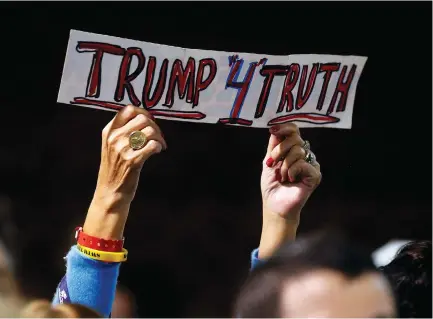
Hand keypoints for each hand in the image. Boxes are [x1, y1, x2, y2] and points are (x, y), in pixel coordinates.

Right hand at [83, 105, 166, 238]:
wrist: (110, 192)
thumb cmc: (115, 168)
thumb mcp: (112, 146)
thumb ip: (123, 131)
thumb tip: (144, 117)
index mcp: (108, 131)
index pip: (128, 110)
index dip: (143, 112)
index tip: (150, 121)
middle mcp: (114, 138)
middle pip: (142, 118)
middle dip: (155, 126)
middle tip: (158, 136)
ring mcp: (122, 150)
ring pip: (149, 130)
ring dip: (159, 137)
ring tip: (160, 145)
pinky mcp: (132, 161)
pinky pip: (152, 145)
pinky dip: (159, 146)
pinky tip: (158, 151)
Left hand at [258, 123, 320, 258]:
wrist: (275, 205)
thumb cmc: (272, 185)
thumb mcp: (268, 161)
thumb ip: (273, 144)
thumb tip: (275, 126)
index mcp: (292, 149)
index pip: (294, 131)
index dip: (284, 127)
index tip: (273, 129)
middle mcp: (304, 154)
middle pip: (295, 138)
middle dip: (279, 150)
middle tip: (271, 163)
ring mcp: (310, 164)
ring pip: (298, 150)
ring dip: (284, 164)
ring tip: (282, 176)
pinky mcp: (315, 174)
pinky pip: (303, 163)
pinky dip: (292, 171)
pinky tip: (290, 180)